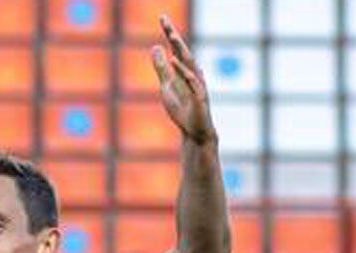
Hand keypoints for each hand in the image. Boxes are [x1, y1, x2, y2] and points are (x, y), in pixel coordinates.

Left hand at [151, 15, 215, 145]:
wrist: (195, 132)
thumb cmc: (183, 109)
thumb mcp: (166, 86)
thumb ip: (161, 68)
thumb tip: (155, 47)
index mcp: (185, 70)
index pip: (176, 48)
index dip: (169, 33)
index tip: (162, 17)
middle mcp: (193, 73)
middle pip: (182, 50)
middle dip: (173, 35)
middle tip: (164, 20)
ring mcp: (198, 84)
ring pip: (189, 62)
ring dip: (180, 48)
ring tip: (170, 35)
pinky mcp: (200, 96)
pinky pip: (192, 81)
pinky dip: (183, 70)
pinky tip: (174, 61)